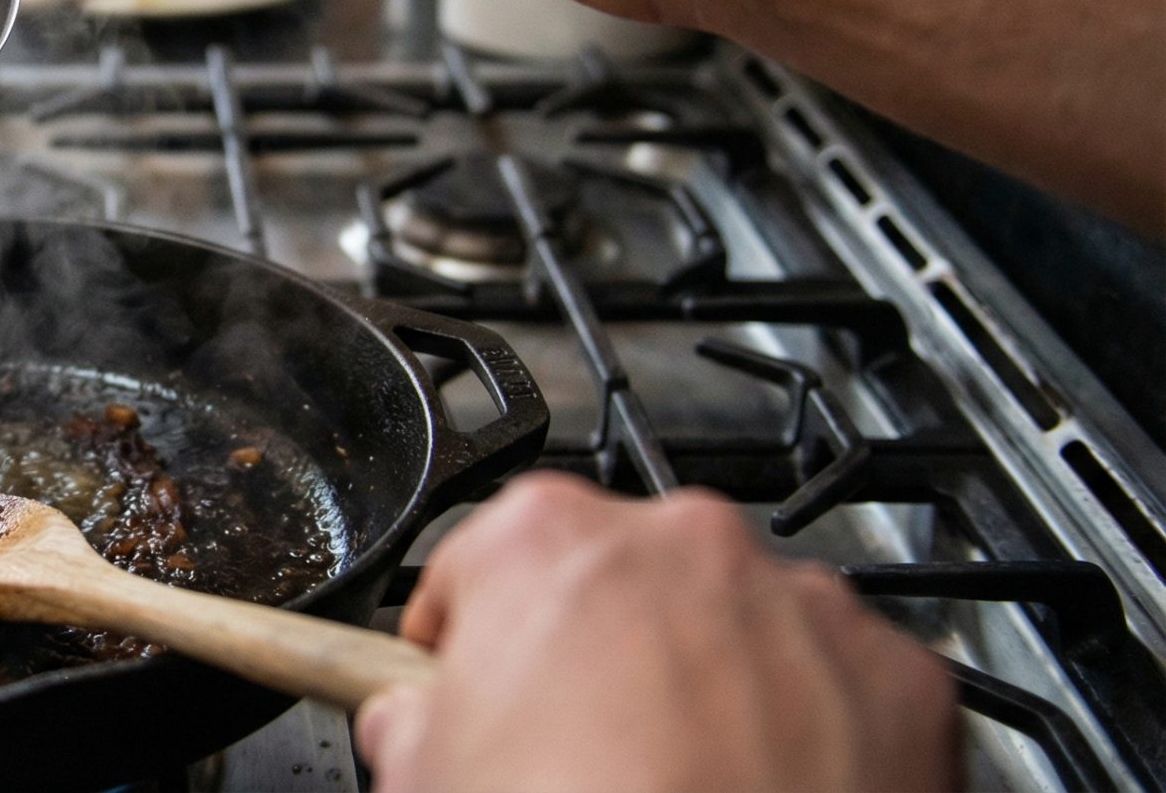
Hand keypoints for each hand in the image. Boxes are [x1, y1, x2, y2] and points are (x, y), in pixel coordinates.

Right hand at [356, 474, 955, 791]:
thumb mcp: (428, 776)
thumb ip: (408, 718)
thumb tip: (413, 720)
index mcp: (547, 540)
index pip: (482, 561)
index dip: (470, 634)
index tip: (472, 682)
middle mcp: (682, 543)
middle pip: (622, 579)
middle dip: (603, 649)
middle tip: (585, 750)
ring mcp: (801, 603)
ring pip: (738, 623)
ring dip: (713, 681)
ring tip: (687, 780)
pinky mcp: (899, 678)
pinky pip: (837, 684)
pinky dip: (810, 729)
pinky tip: (767, 789)